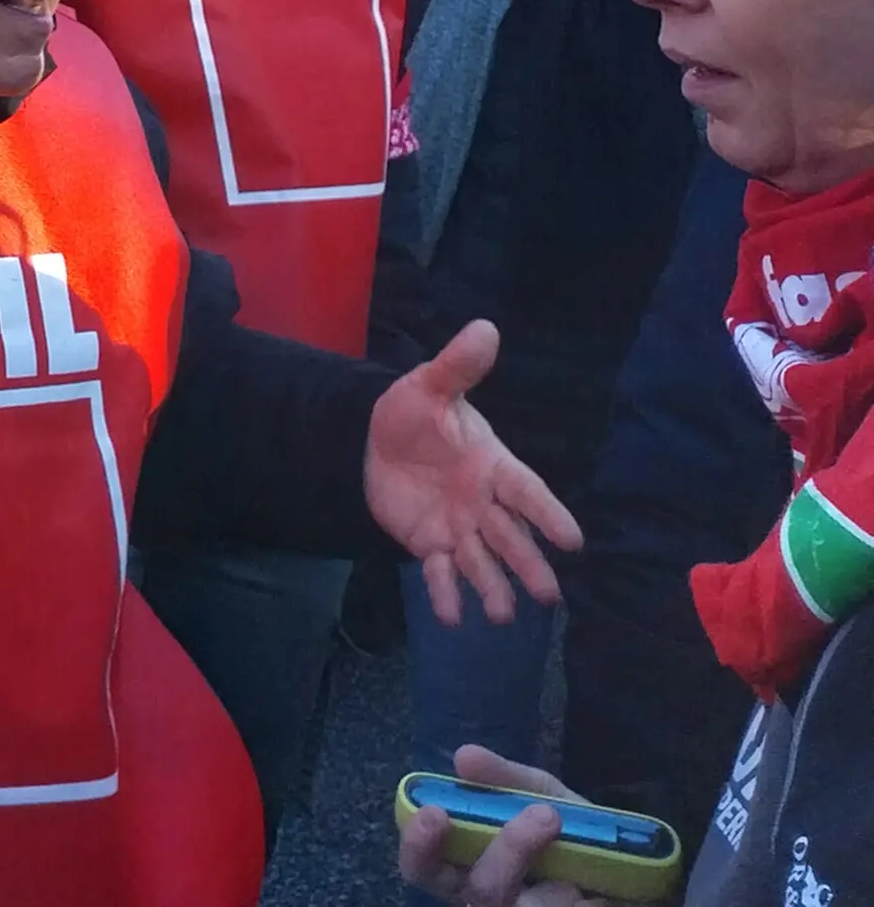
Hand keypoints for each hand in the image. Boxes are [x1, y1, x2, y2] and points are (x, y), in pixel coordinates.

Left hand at [365, 320, 581, 625]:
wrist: (370, 440)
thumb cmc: (414, 414)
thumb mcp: (430, 386)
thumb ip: (458, 366)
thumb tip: (485, 327)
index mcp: (493, 465)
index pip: (527, 492)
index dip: (549, 515)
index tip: (574, 541)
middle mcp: (483, 503)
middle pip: (512, 538)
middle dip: (529, 565)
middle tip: (549, 597)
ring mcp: (459, 527)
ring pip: (482, 563)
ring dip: (493, 589)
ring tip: (501, 616)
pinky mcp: (429, 544)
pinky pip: (440, 572)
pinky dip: (445, 594)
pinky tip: (451, 617)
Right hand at [396, 748, 600, 904]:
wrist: (638, 874)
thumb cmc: (576, 836)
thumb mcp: (545, 797)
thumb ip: (506, 779)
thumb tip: (463, 756)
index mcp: (471, 865)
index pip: (423, 866)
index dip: (418, 845)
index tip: (433, 811)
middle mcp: (488, 899)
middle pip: (459, 890)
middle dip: (474, 853)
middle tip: (501, 815)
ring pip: (502, 898)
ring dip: (518, 851)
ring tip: (550, 817)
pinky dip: (574, 888)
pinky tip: (588, 873)